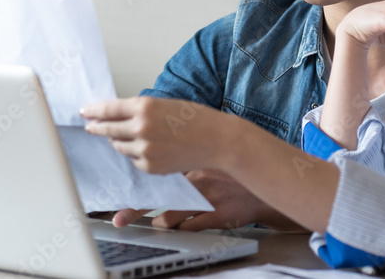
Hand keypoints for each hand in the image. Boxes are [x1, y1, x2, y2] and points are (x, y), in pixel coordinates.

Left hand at [81, 97, 232, 174]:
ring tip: (126, 137)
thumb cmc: (197, 120)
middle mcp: (141, 127)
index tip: (84, 111)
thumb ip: (143, 110)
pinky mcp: (150, 166)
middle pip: (107, 129)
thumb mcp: (166, 105)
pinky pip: (134, 160)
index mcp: (145, 107)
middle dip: (96, 127)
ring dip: (118, 141)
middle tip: (90, 126)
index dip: (94, 110)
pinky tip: (148, 149)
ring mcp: (145, 149)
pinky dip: (136, 155)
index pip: (109, 109)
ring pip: (119, 146)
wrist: (218, 141)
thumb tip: (120, 115)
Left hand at [113, 170, 303, 231]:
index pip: (160, 169)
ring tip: (155, 222)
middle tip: (119, 219)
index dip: (139, 178)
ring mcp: (209, 199)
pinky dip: (181, 228)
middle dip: (137, 209)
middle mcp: (199, 179)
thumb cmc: (235, 167)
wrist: (265, 181)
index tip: (120, 187)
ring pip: (174, 215)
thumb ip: (187, 157)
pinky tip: (178, 227)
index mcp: (195, 160)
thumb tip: (159, 156)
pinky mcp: (219, 215)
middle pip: (161, 195)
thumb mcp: (211, 155)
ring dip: (161, 220)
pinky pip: (192, 227)